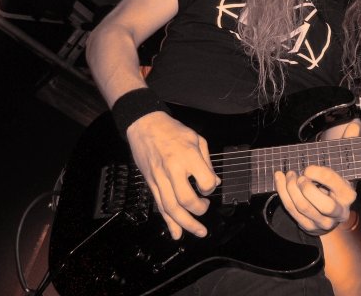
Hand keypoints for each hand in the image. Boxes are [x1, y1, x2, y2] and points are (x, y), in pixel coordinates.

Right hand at [125, 111, 219, 238]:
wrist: (145, 125)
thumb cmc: (174, 130)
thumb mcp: (197, 139)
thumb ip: (207, 162)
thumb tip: (215, 182)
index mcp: (188, 156)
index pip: (204, 182)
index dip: (210, 188)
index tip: (209, 186)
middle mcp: (173, 170)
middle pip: (186, 200)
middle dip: (199, 210)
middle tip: (205, 207)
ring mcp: (159, 179)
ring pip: (171, 208)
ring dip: (186, 224)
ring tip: (199, 232)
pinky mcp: (151, 184)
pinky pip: (160, 206)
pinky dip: (169, 222)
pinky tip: (177, 234)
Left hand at [274, 165, 355, 234]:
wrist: (329, 214)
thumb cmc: (331, 190)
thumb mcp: (334, 179)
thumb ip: (324, 175)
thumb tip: (307, 173)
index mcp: (347, 195)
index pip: (334, 183)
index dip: (319, 174)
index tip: (308, 169)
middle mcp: (339, 213)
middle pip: (324, 205)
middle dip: (308, 189)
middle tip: (300, 178)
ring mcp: (323, 223)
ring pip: (303, 207)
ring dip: (291, 188)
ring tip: (289, 175)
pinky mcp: (308, 226)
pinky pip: (291, 209)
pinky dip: (283, 192)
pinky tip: (279, 179)